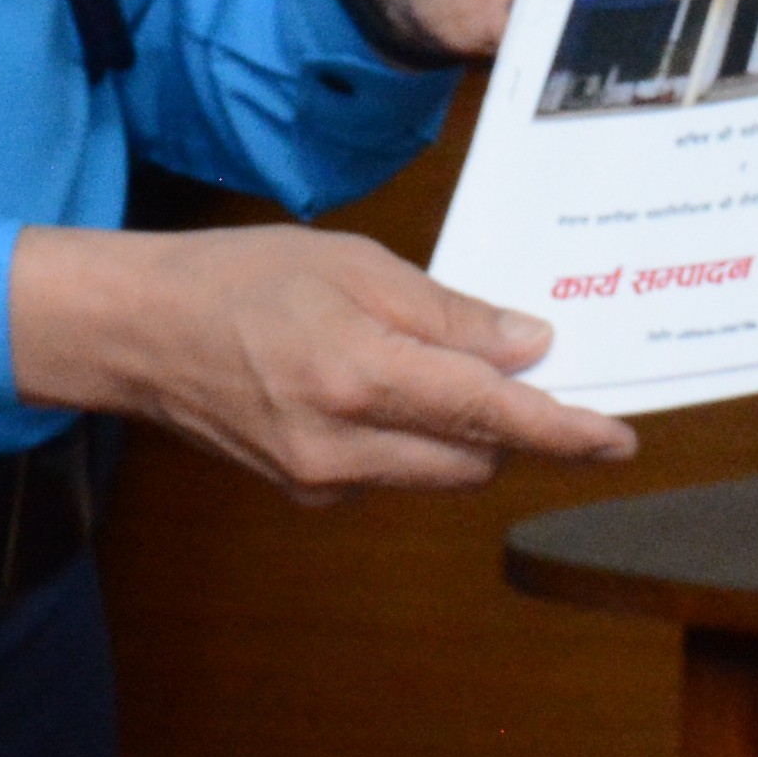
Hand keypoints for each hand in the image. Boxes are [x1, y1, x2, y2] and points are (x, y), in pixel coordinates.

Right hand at [9, 223, 637, 505]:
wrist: (139, 332)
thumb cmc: (241, 278)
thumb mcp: (353, 264)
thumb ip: (446, 313)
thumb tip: (527, 346)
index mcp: (360, 377)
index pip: (491, 417)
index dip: (564, 429)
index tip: (618, 437)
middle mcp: (344, 446)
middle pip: (477, 457)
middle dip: (514, 421)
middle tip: (529, 365)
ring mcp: (321, 480)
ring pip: (438, 470)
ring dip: (463, 430)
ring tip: (439, 361)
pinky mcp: (306, 492)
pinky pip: (392, 473)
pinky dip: (411, 437)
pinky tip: (379, 385)